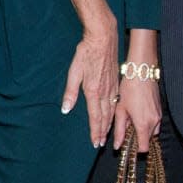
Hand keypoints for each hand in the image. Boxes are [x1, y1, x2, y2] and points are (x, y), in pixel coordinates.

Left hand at [61, 21, 117, 147]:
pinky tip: (114, 115)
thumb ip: (70, 92)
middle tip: (101, 144)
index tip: (95, 143)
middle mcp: (105, 92)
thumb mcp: (74, 71)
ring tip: (107, 134)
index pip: (95, 116)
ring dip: (110, 124)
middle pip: (105, 117)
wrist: (103, 38)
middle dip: (103, 131)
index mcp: (93, 91)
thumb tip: (66, 109)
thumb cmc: (86, 52)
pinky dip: (115, 112)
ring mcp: (112, 86)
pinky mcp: (116, 81)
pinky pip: (117, 102)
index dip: (95, 131)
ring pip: (112, 111)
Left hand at [114, 69, 160, 151]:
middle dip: (138, 136)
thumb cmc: (129, 88)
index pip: (144, 148)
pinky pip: (155, 121)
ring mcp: (159, 115)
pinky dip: (147, 121)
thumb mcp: (121, 109)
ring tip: (132, 116)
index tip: (128, 144)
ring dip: (143, 128)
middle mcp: (154, 122)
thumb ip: (119, 130)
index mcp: (143, 124)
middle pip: (147, 140)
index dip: (135, 149)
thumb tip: (117, 145)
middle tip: (127, 125)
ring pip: (152, 131)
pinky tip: (138, 110)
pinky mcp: (160, 109)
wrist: (142, 71)